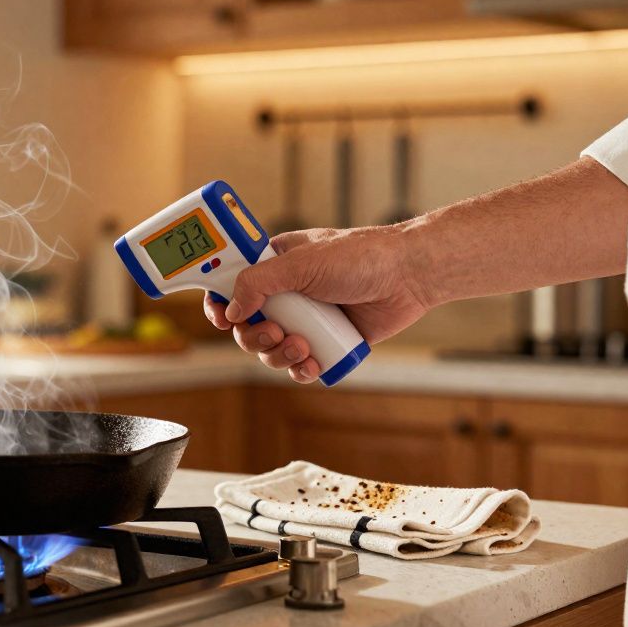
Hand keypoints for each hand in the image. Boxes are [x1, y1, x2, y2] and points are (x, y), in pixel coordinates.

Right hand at [203, 226, 431, 383]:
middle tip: (275, 332)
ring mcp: (306, 319)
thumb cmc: (359, 257)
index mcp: (274, 266)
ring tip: (301, 348)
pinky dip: (300, 369)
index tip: (219, 317)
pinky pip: (300, 364)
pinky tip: (312, 365)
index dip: (220, 303)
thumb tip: (231, 311)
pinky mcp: (326, 341)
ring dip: (277, 355)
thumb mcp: (301, 262)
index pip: (232, 285)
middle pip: (247, 326)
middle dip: (255, 337)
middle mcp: (286, 293)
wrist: (409, 276)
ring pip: (271, 349)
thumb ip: (259, 282)